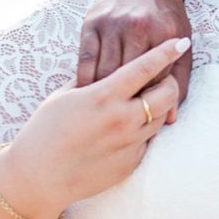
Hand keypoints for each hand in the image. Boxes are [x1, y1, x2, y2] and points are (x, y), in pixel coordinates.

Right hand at [2, 39, 185, 218]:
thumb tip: (109, 66)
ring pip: (161, 117)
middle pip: (166, 93)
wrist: (38, 177)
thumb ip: (91, 78)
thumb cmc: (44, 131)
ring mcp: (128, 143)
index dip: (165, 52)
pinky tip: (126, 129)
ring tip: (144, 102)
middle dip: (171, 82)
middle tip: (164, 79)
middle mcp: (121, 119)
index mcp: (103, 96)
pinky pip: (148, 140)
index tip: (180, 42)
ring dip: (159, 106)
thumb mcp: (64, 96)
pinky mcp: (130, 163)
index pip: (144, 68)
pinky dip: (143, 130)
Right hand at [77, 0, 191, 110]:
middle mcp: (137, 27)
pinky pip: (86, 59)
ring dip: (102, 94)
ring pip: (104, 71)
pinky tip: (87, 93)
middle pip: (128, 78)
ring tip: (102, 112)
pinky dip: (85, 79)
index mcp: (163, 33)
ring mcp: (112, 25)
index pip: (154, 80)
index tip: (142, 116)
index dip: (148, 102)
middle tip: (118, 120)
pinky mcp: (92, 23)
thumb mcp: (181, 41)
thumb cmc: (166, 17)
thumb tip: (172, 118)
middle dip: (123, 101)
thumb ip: (179, 80)